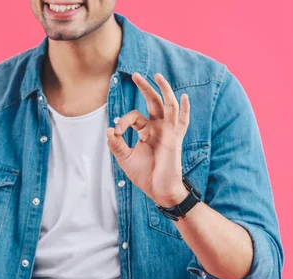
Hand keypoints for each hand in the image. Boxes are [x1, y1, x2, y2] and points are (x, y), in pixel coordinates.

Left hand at [106, 72, 189, 207]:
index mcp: (146, 131)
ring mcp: (168, 131)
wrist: (159, 190)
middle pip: (153, 102)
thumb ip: (116, 144)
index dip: (122, 122)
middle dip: (145, 87)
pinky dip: (183, 109)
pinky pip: (182, 121)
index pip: (133, 117)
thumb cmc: (144, 175)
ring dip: (163, 90)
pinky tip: (182, 97)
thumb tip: (109, 130)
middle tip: (135, 74)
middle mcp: (158, 127)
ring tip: (157, 76)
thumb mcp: (125, 158)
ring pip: (168, 105)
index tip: (115, 133)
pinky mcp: (175, 138)